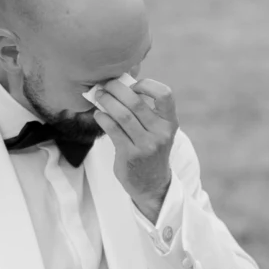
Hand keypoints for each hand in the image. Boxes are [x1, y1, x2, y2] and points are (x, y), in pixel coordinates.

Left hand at [87, 73, 177, 219]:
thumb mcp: (158, 130)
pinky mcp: (130, 155)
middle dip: (117, 89)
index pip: (165, 94)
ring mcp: (146, 145)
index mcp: (170, 122)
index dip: (147, 85)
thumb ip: (146, 110)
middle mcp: (161, 133)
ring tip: (99, 96)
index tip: (133, 86)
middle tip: (106, 85)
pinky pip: (113, 130)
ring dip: (107, 102)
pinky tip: (98, 114)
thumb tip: (120, 84)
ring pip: (123, 115)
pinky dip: (103, 118)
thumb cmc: (150, 149)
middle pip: (136, 102)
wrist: (152, 184)